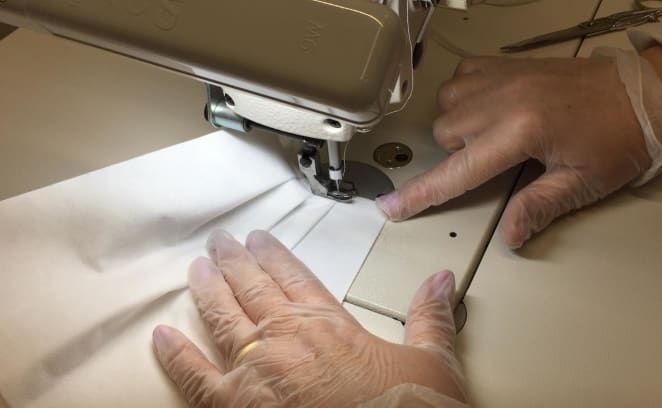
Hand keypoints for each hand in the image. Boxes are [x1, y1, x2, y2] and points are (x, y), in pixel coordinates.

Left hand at [152, 230, 467, 406]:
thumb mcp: (431, 362)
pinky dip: (175, 356)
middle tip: (220, 242)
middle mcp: (288, 340)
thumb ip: (430, 318)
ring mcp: (257, 372)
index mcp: (329, 325)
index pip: (294, 276)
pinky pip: (195, 378)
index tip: (261, 240)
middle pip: (252, 287)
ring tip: (197, 268)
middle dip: (234, 261)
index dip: (274, 255)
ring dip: (207, 289)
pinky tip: (161, 337)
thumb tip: (440, 282)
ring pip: (222, 318)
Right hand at [377, 55, 654, 248]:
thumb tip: (509, 236)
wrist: (645, 93)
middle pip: (445, 134)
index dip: (421, 195)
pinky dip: (463, 95)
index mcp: (523, 132)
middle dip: (458, 157)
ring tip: (491, 137)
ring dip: (458, 125)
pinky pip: (462, 75)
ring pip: (447, 103)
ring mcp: (505, 76)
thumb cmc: (621, 139)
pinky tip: (486, 108)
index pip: (458, 172)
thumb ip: (539, 207)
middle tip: (494, 165)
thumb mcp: (583, 183)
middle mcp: (505, 99)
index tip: (391, 207)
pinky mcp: (510, 63)